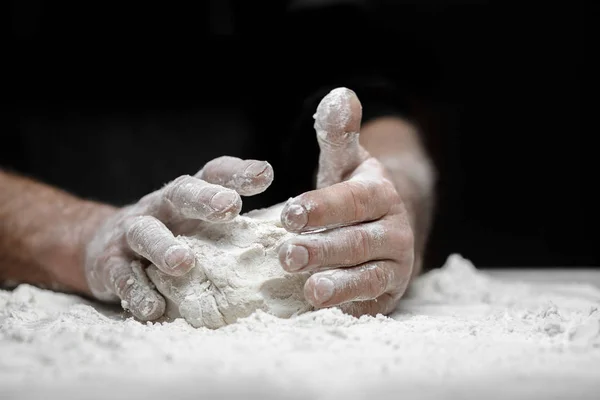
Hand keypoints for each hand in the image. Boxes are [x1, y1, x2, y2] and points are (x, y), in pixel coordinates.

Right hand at [83, 156, 273, 320]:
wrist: (100, 246)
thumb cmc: (169, 234)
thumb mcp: (198, 222)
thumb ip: (234, 224)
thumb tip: (292, 235)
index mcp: (187, 197)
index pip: (212, 173)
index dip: (237, 173)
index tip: (265, 175)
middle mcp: (159, 207)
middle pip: (179, 193)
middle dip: (203, 198)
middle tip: (229, 206)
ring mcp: (131, 234)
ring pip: (146, 233)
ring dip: (165, 247)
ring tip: (185, 263)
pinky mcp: (109, 265)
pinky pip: (122, 277)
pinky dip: (137, 292)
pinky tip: (154, 308)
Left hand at [278, 88, 415, 316]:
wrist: (387, 229)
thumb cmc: (354, 196)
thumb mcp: (345, 164)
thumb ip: (338, 136)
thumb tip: (338, 95)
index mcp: (379, 195)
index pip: (353, 200)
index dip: (323, 207)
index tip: (290, 214)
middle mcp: (394, 231)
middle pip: (358, 242)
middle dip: (324, 249)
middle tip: (287, 256)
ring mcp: (394, 266)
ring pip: (369, 276)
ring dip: (340, 285)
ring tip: (311, 292)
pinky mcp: (387, 295)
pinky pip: (369, 304)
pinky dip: (349, 311)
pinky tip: (322, 316)